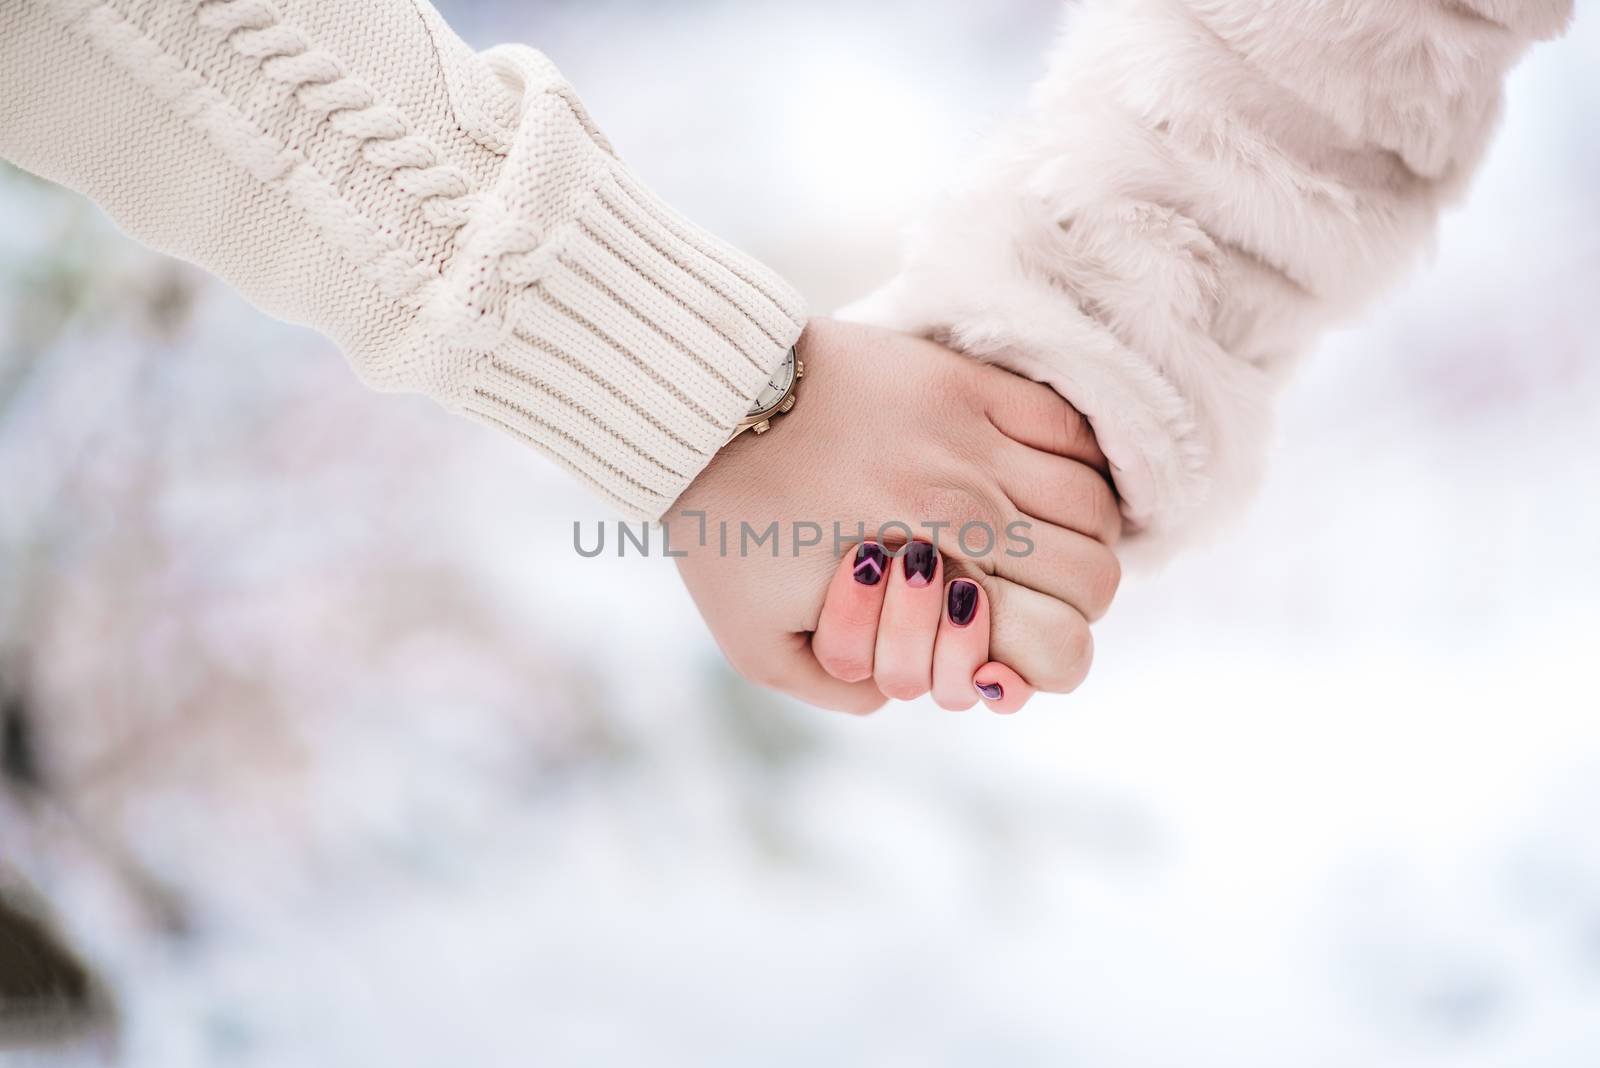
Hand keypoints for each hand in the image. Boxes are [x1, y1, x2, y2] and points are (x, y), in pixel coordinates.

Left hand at [670, 319, 1121, 712]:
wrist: (702, 406)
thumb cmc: (726, 529)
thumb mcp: (759, 646)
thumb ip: (845, 690)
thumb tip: (912, 693)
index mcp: (925, 573)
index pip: (1062, 647)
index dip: (1049, 669)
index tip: (1005, 654)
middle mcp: (965, 501)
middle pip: (1097, 577)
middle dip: (1071, 609)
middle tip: (1024, 599)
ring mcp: (972, 432)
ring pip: (1096, 503)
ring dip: (1081, 540)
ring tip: (1035, 544)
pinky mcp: (966, 378)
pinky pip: (1072, 425)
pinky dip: (1078, 465)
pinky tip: (1037, 483)